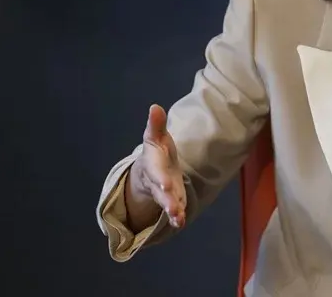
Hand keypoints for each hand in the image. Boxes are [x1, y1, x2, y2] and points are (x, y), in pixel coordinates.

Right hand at [130, 104, 186, 228]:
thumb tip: (155, 107)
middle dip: (167, 200)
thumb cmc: (156, 151)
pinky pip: (175, 211)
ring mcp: (165, 193)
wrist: (151, 169)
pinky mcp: (174, 200)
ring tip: (178, 219)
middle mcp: (157, 182)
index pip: (156, 173)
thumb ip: (156, 124)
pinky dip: (177, 217)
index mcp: (153, 166)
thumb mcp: (156, 136)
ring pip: (167, 204)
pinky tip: (180, 223)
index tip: (165, 185)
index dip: (160, 179)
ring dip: (173, 212)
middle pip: (161, 193)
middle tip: (173, 209)